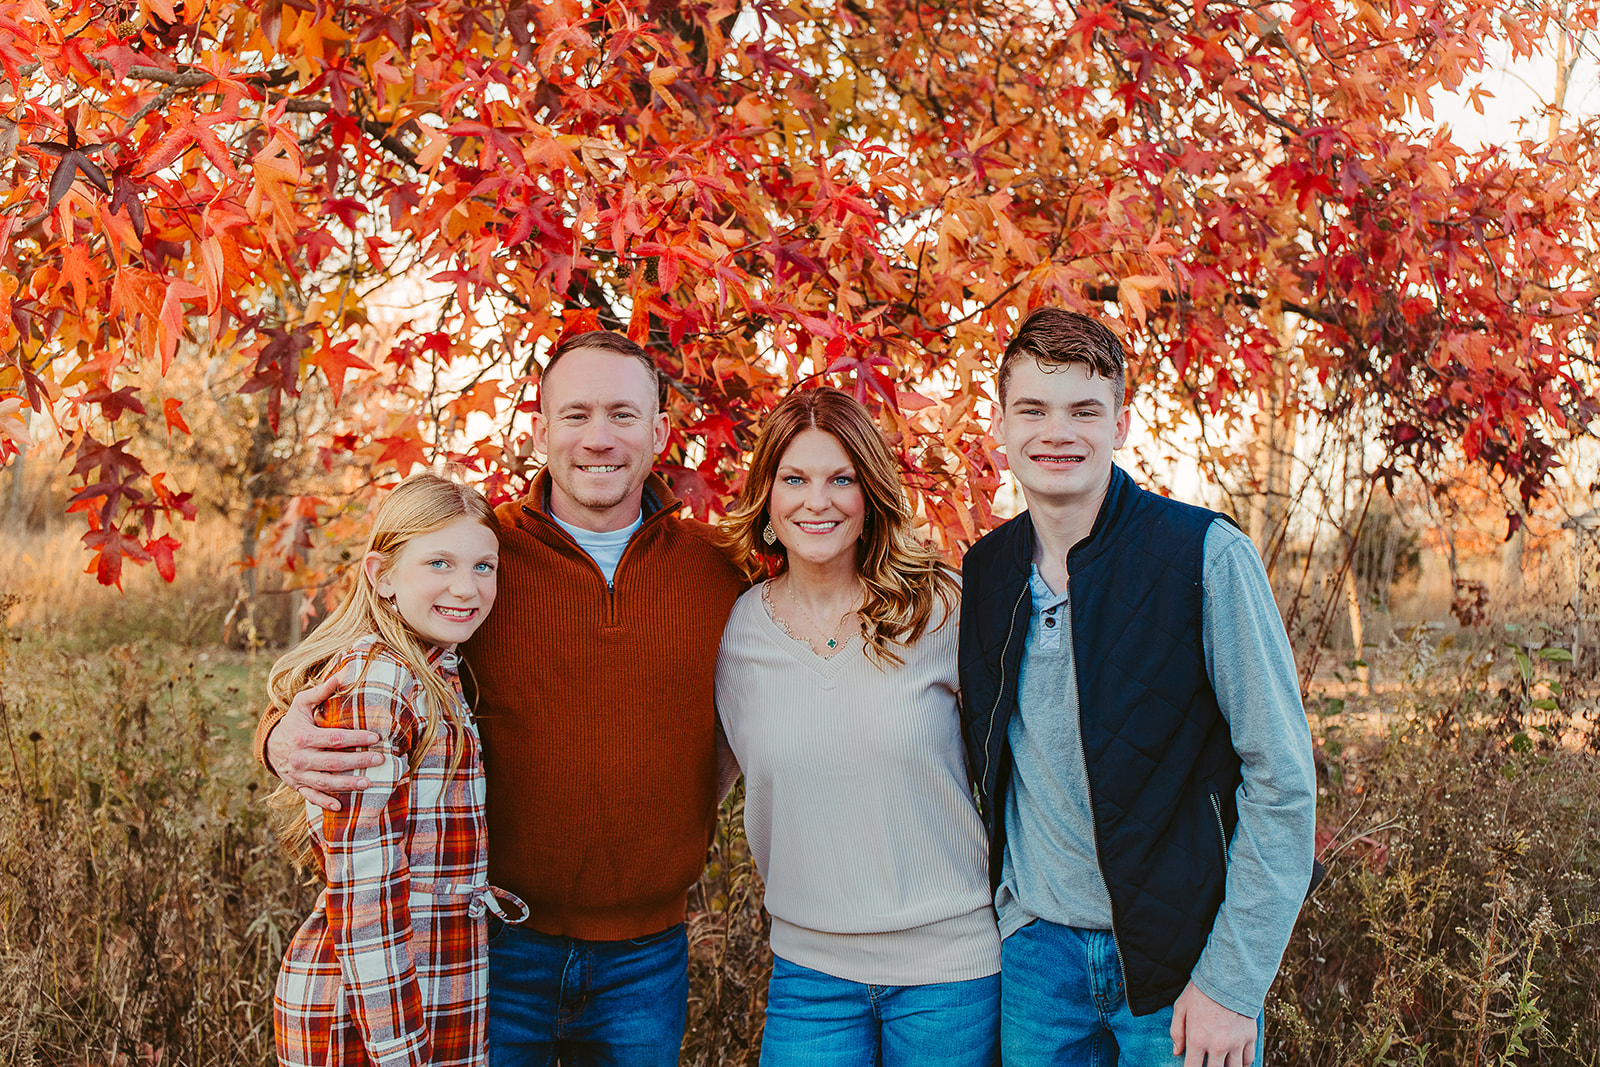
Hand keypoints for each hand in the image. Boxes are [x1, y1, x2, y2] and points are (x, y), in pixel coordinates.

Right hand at [266, 676, 382, 811]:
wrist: (269, 745)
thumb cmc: (292, 722)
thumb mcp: (301, 704)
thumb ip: (321, 691)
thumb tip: (342, 675)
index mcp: (303, 737)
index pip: (334, 739)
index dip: (356, 738)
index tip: (375, 737)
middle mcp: (300, 757)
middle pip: (333, 762)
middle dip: (358, 762)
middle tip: (380, 760)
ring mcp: (299, 774)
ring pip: (325, 782)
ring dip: (347, 785)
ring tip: (368, 783)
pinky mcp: (297, 786)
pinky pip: (311, 797)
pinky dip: (324, 802)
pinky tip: (340, 806)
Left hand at [1171, 982, 1255, 1066]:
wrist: (1227, 976)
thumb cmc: (1200, 991)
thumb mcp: (1180, 1008)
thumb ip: (1176, 1032)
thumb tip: (1177, 1052)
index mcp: (1197, 1039)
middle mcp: (1217, 1045)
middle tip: (1207, 1063)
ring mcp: (1235, 1043)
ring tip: (1220, 1063)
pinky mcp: (1249, 1037)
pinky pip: (1248, 1060)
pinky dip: (1242, 1064)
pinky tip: (1236, 1062)